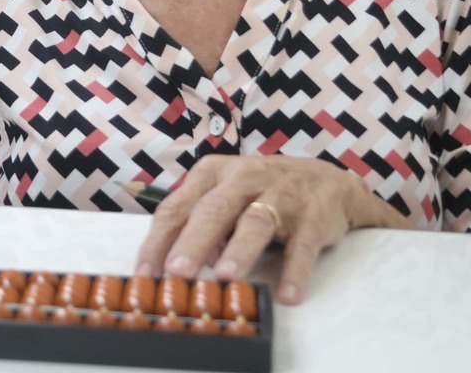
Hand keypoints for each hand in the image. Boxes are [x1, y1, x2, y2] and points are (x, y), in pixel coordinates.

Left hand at [135, 155, 410, 304]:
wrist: (326, 180)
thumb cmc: (261, 193)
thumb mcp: (226, 200)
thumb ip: (200, 228)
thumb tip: (178, 265)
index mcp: (212, 174)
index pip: (178, 207)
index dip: (159, 241)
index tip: (144, 274)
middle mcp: (243, 177)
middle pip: (213, 210)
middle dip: (193, 242)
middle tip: (177, 272)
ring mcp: (281, 193)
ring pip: (256, 221)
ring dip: (239, 249)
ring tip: (225, 276)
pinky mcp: (313, 214)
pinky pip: (303, 244)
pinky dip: (295, 270)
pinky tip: (287, 295)